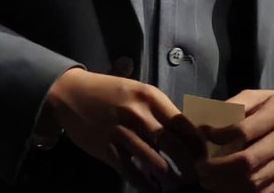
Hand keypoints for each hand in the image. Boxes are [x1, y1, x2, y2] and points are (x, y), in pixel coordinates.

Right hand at [44, 68, 202, 189]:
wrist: (69, 94)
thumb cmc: (108, 92)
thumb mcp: (137, 90)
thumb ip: (160, 108)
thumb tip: (187, 126)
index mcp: (150, 96)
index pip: (183, 123)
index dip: (196, 144)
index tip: (203, 157)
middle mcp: (138, 113)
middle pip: (173, 144)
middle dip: (188, 165)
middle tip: (195, 177)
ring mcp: (121, 132)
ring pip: (154, 161)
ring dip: (169, 178)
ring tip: (178, 187)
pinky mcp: (106, 148)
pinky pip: (131, 171)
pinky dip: (145, 183)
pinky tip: (153, 189)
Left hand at [195, 90, 273, 192]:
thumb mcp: (261, 96)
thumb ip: (235, 105)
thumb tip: (206, 121)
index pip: (242, 129)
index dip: (217, 136)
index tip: (202, 136)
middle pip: (247, 161)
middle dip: (217, 168)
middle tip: (199, 167)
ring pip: (254, 181)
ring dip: (225, 184)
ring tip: (208, 179)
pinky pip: (264, 192)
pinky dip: (242, 192)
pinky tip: (227, 187)